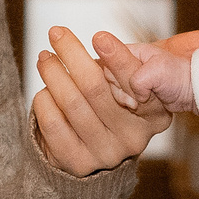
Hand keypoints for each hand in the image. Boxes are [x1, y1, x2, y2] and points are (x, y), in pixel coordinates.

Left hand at [32, 27, 173, 176]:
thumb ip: (120, 64)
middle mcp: (134, 138)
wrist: (93, 151)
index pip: (136, 80)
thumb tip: (101, 42)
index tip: (98, 36)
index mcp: (155, 115)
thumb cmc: (110, 105)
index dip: (117, 57)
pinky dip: (43, 102)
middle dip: (71, 53)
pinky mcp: (79, 164)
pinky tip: (45, 92)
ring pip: (71, 103)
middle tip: (55, 34)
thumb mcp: (126, 83)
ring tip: (45, 59)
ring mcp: (106, 154)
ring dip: (52, 73)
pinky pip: (53, 124)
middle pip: (95, 87)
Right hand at [91, 28, 198, 116]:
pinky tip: (142, 106)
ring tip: (144, 102)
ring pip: (112, 93)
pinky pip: (120, 102)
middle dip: (122, 93)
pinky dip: (130, 107)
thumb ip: (137, 77)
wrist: (193, 91)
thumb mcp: (158, 71)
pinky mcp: (132, 93)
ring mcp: (129, 79)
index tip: (131, 89)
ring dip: (127, 102)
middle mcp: (126, 64)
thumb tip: (129, 91)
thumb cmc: (180, 76)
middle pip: (107, 81)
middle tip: (139, 99)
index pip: (105, 65)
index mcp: (130, 51)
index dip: (115, 80)